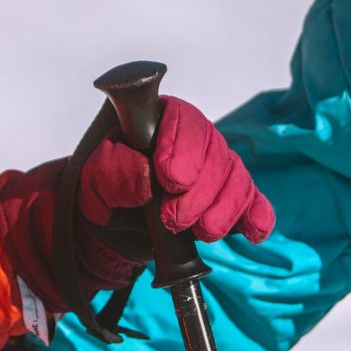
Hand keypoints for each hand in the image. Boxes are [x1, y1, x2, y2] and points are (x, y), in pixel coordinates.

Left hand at [80, 96, 274, 244]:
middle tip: (173, 219)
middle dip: (199, 190)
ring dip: (222, 209)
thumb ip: (114, 170)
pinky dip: (257, 216)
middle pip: (215, 151)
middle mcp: (195, 139)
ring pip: (236, 178)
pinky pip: (254, 201)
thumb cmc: (104, 189)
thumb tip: (145, 177)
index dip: (182, 146)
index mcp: (160, 120)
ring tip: (199, 231)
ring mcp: (216, 168)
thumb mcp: (93, 178)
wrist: (113, 227)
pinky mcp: (228, 199)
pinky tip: (252, 232)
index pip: (183, 118)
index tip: (169, 178)